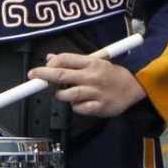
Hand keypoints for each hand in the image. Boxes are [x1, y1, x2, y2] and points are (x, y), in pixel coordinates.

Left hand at [29, 51, 146, 117]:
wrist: (135, 88)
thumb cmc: (112, 75)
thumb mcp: (95, 61)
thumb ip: (73, 61)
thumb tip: (50, 58)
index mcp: (92, 62)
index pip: (65, 59)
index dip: (49, 64)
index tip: (39, 69)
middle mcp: (92, 76)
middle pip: (62, 75)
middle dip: (44, 75)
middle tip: (32, 76)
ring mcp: (96, 92)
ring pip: (68, 94)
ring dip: (60, 95)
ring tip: (62, 94)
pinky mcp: (99, 107)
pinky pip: (79, 109)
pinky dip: (75, 107)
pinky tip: (79, 103)